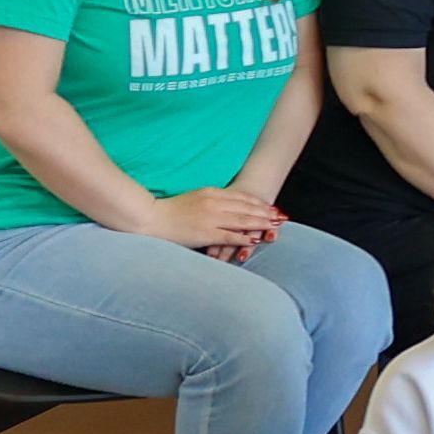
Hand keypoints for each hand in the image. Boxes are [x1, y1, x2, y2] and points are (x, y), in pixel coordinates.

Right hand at [138, 184, 285, 260]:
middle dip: (265, 212)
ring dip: (261, 223)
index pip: (241, 197)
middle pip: (246, 207)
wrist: (151, 218)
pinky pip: (230, 236)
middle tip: (281, 216)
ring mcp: (211, 218)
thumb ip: (210, 200)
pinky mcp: (206, 233)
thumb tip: (224, 204)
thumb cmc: (170, 210)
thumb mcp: (193, 198)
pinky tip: (256, 239)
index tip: (270, 205)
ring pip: (243, 220)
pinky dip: (245, 238)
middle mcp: (214, 203)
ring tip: (275, 226)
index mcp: (210, 193)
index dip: (258, 202)